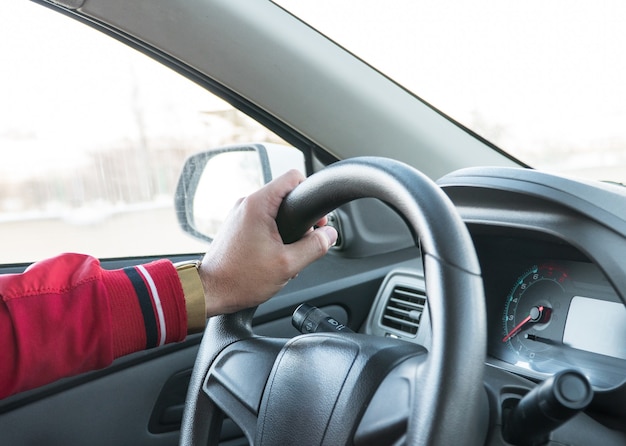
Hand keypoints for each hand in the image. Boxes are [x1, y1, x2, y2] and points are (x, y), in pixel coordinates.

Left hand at [198, 170, 337, 316]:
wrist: (210, 292)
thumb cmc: (240, 279)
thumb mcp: (288, 265)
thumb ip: (315, 246)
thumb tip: (330, 235)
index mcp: (258, 204)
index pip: (293, 177)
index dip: (311, 193)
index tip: (317, 217)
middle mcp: (246, 204)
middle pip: (286, 196)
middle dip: (301, 218)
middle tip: (307, 241)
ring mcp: (239, 215)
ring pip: (275, 211)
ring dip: (288, 230)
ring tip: (288, 254)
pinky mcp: (236, 227)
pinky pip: (262, 222)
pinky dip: (274, 234)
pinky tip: (275, 256)